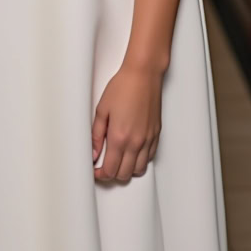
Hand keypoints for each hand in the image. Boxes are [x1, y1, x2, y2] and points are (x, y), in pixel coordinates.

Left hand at [91, 59, 161, 183]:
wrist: (143, 75)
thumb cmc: (122, 87)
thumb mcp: (101, 110)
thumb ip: (96, 135)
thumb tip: (93, 154)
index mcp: (119, 137)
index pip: (110, 170)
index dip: (100, 175)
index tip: (95, 171)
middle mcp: (136, 142)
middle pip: (124, 175)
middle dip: (112, 174)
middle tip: (104, 166)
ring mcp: (148, 139)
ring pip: (139, 170)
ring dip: (127, 169)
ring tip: (118, 159)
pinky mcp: (156, 134)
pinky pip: (149, 157)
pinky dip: (140, 160)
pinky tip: (131, 151)